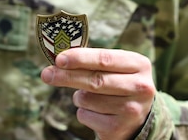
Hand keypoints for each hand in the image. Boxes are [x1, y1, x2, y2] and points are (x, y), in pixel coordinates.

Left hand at [41, 48, 155, 139]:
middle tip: (47, 74)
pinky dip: (83, 111)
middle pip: (95, 81)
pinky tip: (97, 111)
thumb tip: (60, 61)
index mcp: (139, 64)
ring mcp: (131, 109)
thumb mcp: (114, 68)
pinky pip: (85, 115)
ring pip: (87, 99)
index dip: (80, 58)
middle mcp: (140, 87)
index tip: (59, 59)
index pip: (105, 59)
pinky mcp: (119, 128)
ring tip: (92, 97)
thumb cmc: (119, 83)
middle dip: (67, 77)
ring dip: (79, 97)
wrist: (138, 114)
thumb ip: (92, 61)